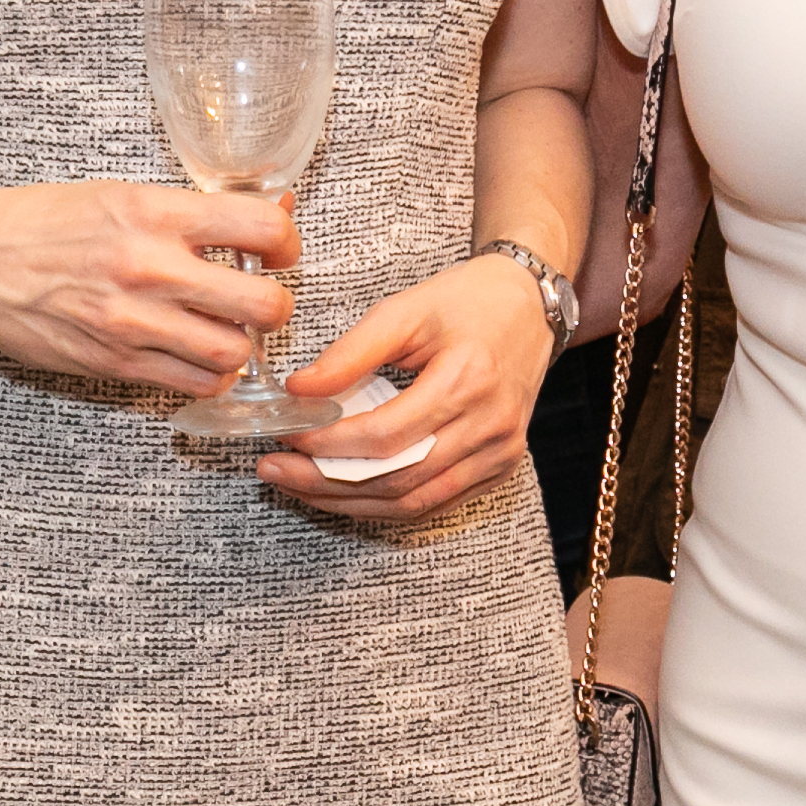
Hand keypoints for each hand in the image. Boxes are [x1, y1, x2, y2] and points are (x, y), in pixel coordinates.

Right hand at [0, 180, 298, 392]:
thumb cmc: (45, 222)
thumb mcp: (120, 195)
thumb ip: (192, 211)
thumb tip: (272, 209)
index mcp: (153, 212)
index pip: (260, 227)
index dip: (286, 242)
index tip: (279, 250)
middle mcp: (149, 268)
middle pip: (263, 305)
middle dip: (275, 305)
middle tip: (259, 298)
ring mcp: (131, 322)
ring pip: (234, 354)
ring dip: (240, 345)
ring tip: (222, 328)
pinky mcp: (114, 364)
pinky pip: (193, 383)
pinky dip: (208, 373)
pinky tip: (194, 354)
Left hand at [254, 249, 556, 520]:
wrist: (529, 306)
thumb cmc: (466, 301)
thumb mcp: (405, 310)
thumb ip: (350, 352)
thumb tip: (298, 391)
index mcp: (468, 379)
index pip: (386, 435)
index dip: (328, 443)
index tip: (285, 433)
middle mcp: (490, 425)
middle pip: (396, 479)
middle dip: (326, 481)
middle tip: (275, 469)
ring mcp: (500, 452)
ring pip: (413, 503)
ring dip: (349, 502)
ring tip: (299, 484)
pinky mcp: (500, 466)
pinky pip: (435, 503)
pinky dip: (385, 504)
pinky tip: (345, 491)